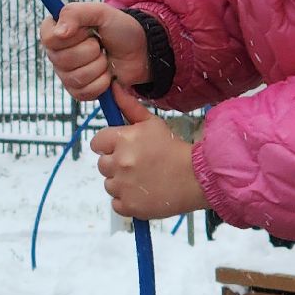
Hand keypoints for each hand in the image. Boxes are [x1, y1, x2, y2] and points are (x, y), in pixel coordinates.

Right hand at [39, 3, 149, 100]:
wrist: (141, 51)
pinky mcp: (78, 91)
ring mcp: (66, 74)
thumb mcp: (100, 12)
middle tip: (100, 44)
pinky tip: (107, 74)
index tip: (86, 30)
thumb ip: (75, 14)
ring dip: (98, 66)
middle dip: (90, 51)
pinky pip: (84, 92)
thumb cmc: (120, 29)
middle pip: (62, 59)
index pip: (48, 38)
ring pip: (75, 77)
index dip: (69, 36)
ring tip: (105, 58)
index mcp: (57, 31)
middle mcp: (57, 53)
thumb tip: (59, 32)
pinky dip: (102, 83)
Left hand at [91, 86, 207, 218]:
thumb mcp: (152, 123)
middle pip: (102, 164)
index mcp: (122, 140)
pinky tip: (144, 193)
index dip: (109, 145)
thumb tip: (113, 88)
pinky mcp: (128, 206)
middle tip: (139, 164)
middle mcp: (119, 163)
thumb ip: (128, 106)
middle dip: (116, 164)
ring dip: (122, 183)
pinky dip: (128, 201)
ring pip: (109, 184)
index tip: (122, 148)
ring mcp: (123, 186)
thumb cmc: (173, 148)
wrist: (196, 177)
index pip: (97, 142)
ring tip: (144, 179)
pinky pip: (117, 203)